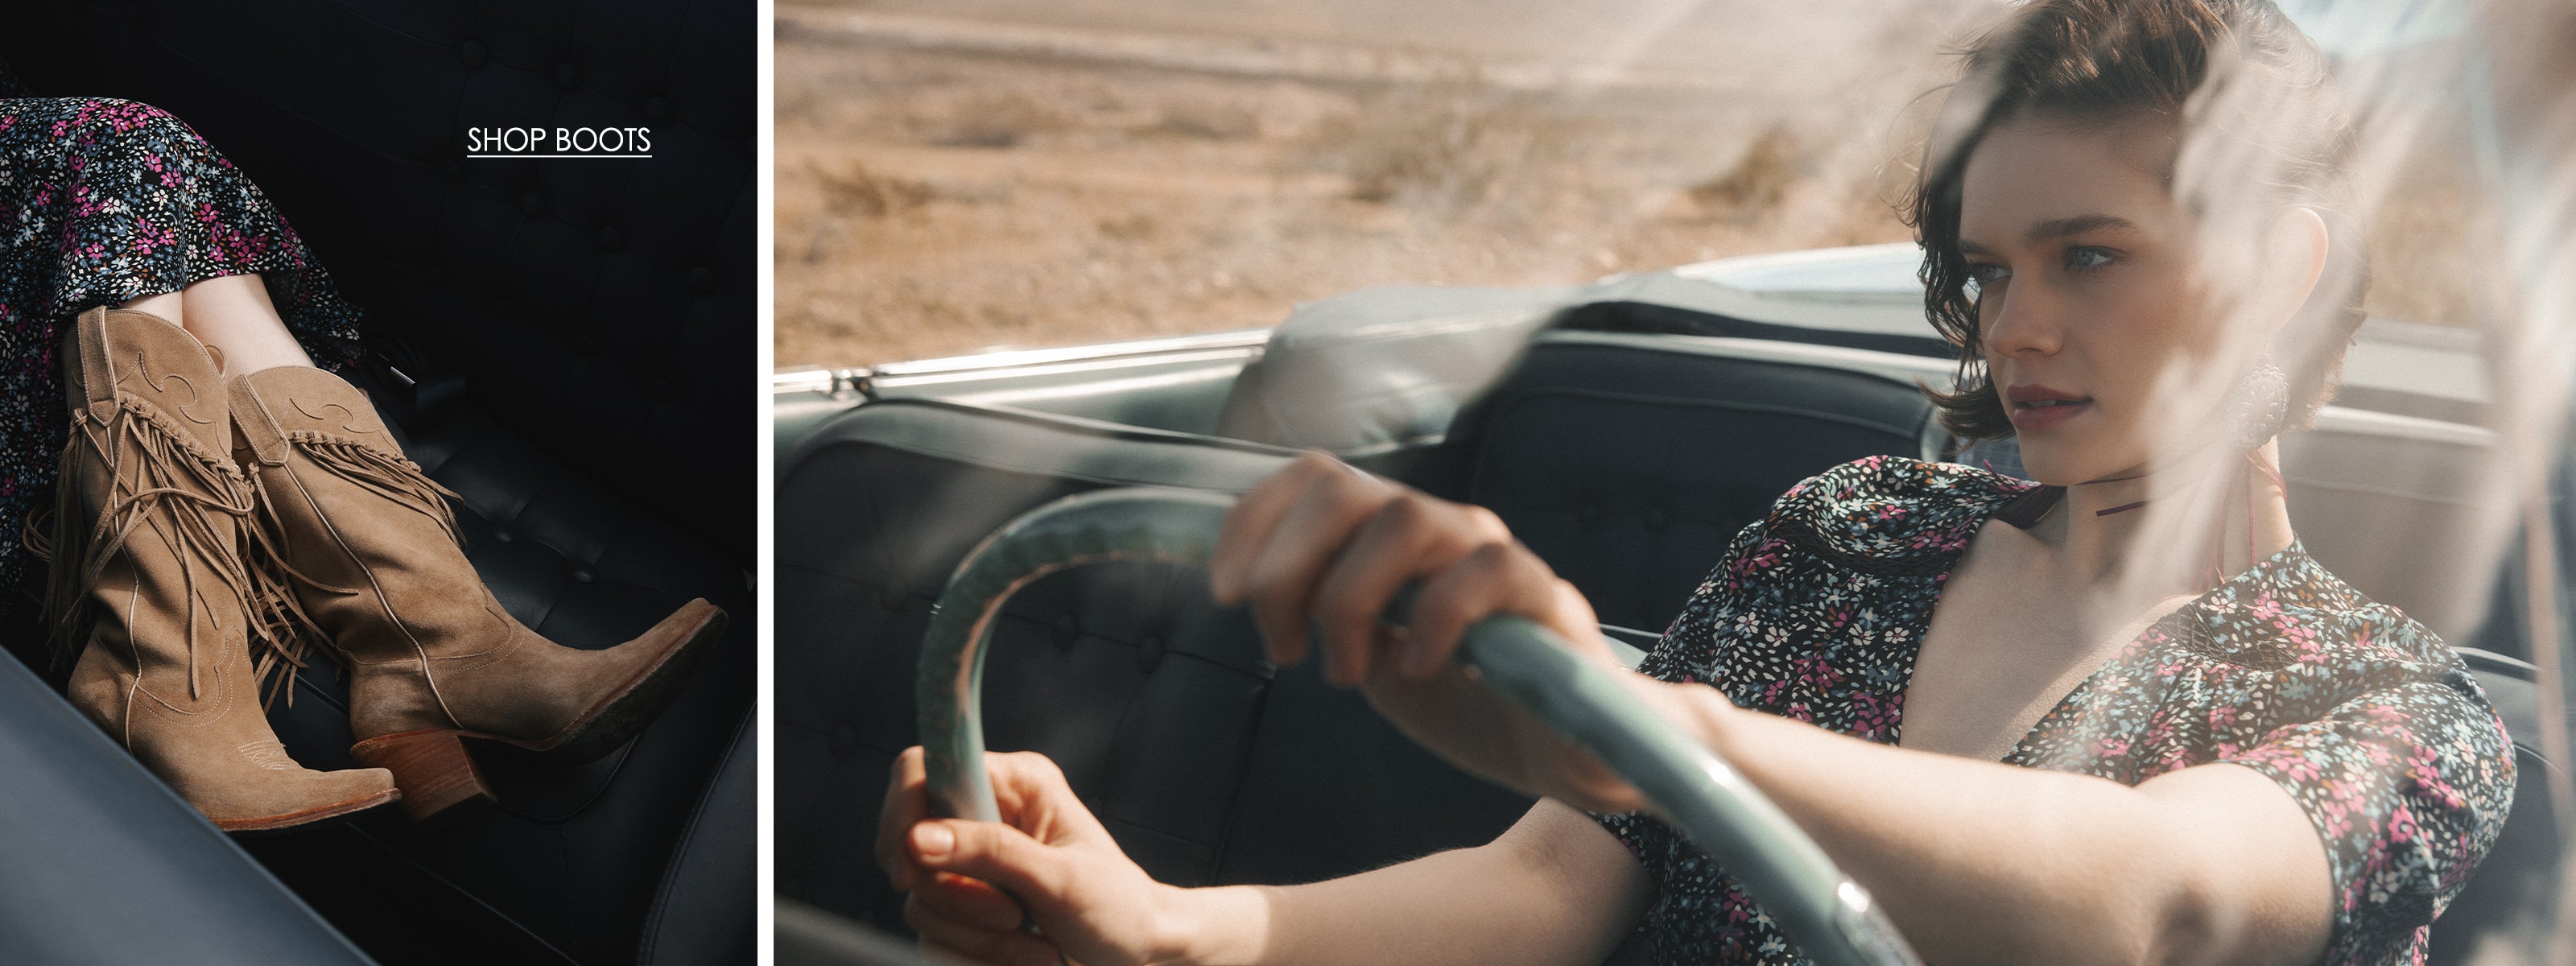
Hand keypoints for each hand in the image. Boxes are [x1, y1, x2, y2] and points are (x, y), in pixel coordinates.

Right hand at [876, 747, 1183, 965]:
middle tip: (1014, 914)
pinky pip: (933, 934)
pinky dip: (974, 954)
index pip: (924, 769)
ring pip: (922, 899)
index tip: (911, 870)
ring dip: (975, 934)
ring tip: (1031, 937)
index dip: (902, 812)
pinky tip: (1021, 951)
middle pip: (910, 845)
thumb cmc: (1118, 908)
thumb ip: (993, 853)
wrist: (1135, 954)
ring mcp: (969, 865)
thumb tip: (920, 838)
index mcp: (1014, 784)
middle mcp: (984, 816)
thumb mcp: (1062, 879)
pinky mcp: (961, 908)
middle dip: (957, 895)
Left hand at [1208, 451, 1661, 811]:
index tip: (1221, 594)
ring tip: (1348, 671)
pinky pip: (1485, 570)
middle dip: (1287, 567)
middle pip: (1343, 487)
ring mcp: (1492, 555)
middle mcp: (1439, 527)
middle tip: (1283, 647)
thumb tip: (1249, 588)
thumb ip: (1321, 616)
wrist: (1565, 751)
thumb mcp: (1370, 657)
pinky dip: (1436, 617)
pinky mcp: (1544, 596)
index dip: (1253, 522)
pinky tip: (1422, 669)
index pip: (1312, 478)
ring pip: (1405, 518)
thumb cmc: (1464, 700)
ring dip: (1350, 598)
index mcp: (1389, 535)